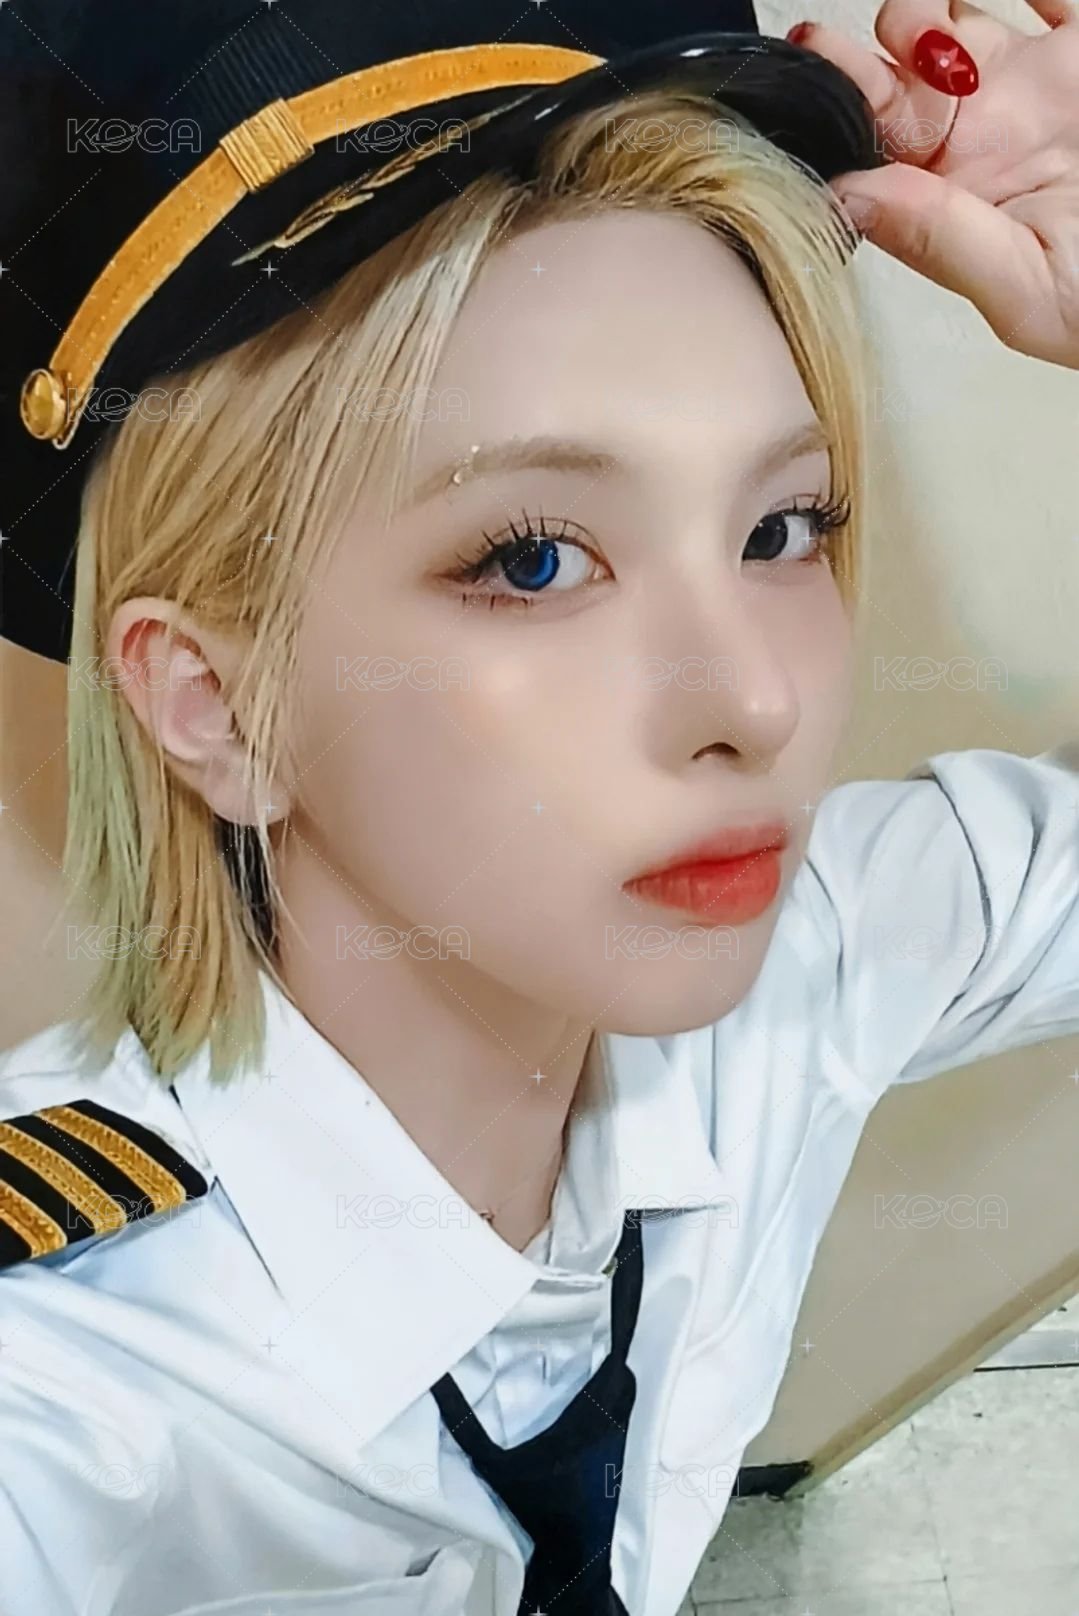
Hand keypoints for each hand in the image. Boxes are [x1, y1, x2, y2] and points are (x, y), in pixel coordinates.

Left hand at [788, 0, 1078, 367]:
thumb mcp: (1030, 289)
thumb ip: (942, 241)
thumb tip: (850, 201)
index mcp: (959, 208)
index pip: (876, 152)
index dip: (839, 107)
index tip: (813, 67)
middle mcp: (988, 143)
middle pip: (897, 80)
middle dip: (865, 55)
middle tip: (854, 44)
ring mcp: (1039, 85)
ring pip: (950, 20)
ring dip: (925, 11)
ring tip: (940, 30)